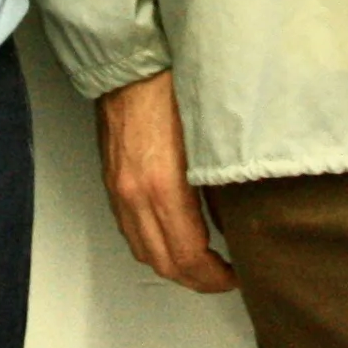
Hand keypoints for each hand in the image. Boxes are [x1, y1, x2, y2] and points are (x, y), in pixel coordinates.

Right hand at [94, 71, 236, 292]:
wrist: (129, 67)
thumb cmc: (170, 91)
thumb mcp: (207, 139)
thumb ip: (219, 183)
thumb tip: (233, 218)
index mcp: (163, 187)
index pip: (189, 255)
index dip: (214, 276)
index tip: (235, 276)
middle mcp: (136, 198)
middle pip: (164, 263)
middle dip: (196, 280)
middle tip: (223, 279)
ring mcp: (120, 193)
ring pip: (144, 252)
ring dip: (173, 267)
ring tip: (201, 265)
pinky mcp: (112, 184)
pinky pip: (131, 232)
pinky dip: (153, 246)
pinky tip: (172, 239)